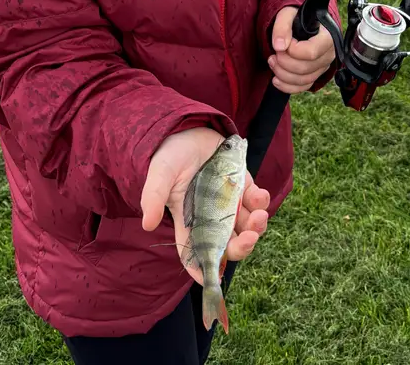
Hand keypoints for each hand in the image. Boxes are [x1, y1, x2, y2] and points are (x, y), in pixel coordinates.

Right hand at [140, 127, 270, 283]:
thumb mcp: (159, 175)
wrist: (187, 129)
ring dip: (256, 226)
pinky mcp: (243, 186)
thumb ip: (153, 197)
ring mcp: (229, 203)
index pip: (196, 254)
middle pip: (229, 244)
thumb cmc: (170, 155)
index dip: (203, 270)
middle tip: (249, 238)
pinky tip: (257, 194)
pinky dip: (261, 201)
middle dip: (242, 247)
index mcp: (189, 222)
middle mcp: (212, 218)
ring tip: (258, 215)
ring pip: (247, 226)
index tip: (211, 280)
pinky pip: (257, 201)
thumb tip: (148, 224)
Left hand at [268, 6, 334, 93]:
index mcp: (327, 37)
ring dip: (283, 74)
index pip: (311, 52)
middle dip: (284, 63)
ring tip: (272, 61)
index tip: (283, 43)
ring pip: (303, 80)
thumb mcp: (288, 13)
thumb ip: (283, 26)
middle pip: (306, 68)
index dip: (293, 51)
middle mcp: (328, 54)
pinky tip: (276, 80)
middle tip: (273, 54)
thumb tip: (279, 46)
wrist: (303, 24)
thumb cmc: (298, 17)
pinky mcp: (315, 75)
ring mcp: (323, 67)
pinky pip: (303, 87)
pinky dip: (287, 87)